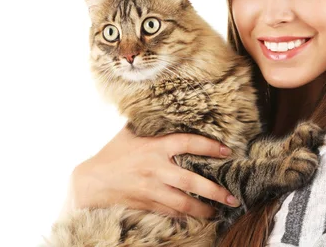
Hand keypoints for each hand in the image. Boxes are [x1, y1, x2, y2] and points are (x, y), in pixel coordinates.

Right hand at [60, 126, 239, 218]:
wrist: (92, 182)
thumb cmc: (112, 154)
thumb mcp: (129, 134)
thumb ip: (149, 125)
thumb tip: (164, 108)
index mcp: (154, 147)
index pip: (188, 143)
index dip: (209, 146)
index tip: (226, 151)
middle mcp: (156, 169)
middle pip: (192, 181)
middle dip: (215, 190)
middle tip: (233, 196)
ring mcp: (152, 189)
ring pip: (184, 203)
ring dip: (205, 209)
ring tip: (221, 211)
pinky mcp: (147, 204)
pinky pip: (171, 212)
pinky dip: (186, 216)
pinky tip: (199, 217)